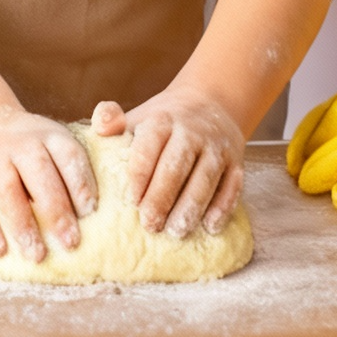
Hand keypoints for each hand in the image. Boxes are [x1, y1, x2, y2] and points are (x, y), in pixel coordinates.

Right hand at [0, 105, 97, 261]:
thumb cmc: (29, 147)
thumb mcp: (51, 141)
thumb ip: (73, 172)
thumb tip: (97, 220)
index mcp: (49, 136)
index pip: (68, 155)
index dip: (80, 184)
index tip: (90, 213)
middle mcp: (20, 144)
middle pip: (39, 173)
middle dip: (56, 210)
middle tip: (70, 243)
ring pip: (8, 189)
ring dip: (23, 224)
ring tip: (36, 254)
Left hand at [97, 89, 244, 238]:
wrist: (210, 105)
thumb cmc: (163, 123)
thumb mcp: (138, 116)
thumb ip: (112, 120)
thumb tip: (99, 126)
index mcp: (162, 120)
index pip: (149, 146)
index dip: (140, 174)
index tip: (131, 200)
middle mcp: (191, 132)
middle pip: (176, 166)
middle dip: (162, 197)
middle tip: (150, 224)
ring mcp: (217, 148)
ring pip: (205, 179)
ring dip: (191, 207)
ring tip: (176, 231)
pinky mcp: (237, 164)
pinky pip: (233, 187)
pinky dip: (223, 208)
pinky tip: (210, 227)